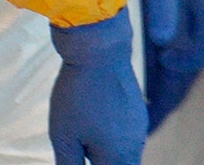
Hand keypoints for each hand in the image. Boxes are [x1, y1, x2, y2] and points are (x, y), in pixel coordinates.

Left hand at [49, 10, 146, 164]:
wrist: (99, 50)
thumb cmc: (79, 94)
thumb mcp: (64, 136)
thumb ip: (69, 164)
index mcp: (118, 158)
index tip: (77, 158)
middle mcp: (135, 145)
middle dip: (101, 163)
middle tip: (81, 152)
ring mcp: (138, 126)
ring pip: (125, 154)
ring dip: (107, 155)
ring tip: (85, 141)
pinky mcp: (136, 109)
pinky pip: (127, 135)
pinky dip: (112, 138)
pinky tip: (95, 125)